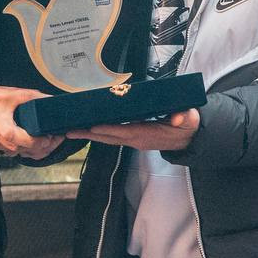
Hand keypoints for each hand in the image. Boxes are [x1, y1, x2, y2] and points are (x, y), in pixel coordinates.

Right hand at [0, 86, 61, 159]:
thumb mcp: (11, 94)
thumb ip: (32, 97)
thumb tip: (49, 100)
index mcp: (7, 131)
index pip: (32, 143)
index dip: (46, 141)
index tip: (53, 135)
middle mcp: (1, 142)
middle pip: (28, 152)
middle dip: (44, 147)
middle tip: (53, 138)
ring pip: (19, 154)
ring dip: (32, 148)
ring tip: (42, 138)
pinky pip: (10, 151)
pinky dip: (20, 146)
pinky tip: (26, 138)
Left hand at [65, 108, 199, 151]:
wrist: (188, 139)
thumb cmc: (186, 126)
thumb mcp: (189, 119)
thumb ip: (185, 117)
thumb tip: (180, 117)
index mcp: (146, 134)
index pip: (123, 131)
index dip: (107, 129)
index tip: (91, 127)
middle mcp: (136, 140)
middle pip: (108, 137)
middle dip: (89, 134)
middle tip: (69, 131)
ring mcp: (133, 140)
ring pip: (108, 138)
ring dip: (90, 135)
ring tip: (72, 131)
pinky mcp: (133, 138)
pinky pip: (112, 136)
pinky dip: (99, 133)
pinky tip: (88, 128)